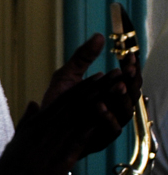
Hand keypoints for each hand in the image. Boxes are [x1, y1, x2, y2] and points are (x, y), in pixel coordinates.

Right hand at [0, 68, 133, 174]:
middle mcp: (44, 131)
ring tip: (115, 89)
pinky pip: (78, 140)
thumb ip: (27, 121)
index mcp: (35, 125)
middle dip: (95, 88)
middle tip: (112, 75)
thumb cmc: (7, 173)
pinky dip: (92, 126)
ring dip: (99, 102)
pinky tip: (104, 117)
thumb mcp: (16, 141)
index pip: (62, 101)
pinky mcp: (58, 162)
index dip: (82, 87)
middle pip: (74, 105)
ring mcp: (51, 145)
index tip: (96, 76)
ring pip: (78, 118)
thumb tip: (33, 104)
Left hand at [40, 27, 140, 151]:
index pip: (128, 80)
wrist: (40, 129)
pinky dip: (107, 117)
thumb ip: (83, 57)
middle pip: (132, 95)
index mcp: (110, 94)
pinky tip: (100, 105)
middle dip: (131, 81)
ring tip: (116, 85)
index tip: (129, 56)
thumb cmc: (56, 102)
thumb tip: (98, 36)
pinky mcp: (101, 139)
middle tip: (127, 69)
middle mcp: (114, 109)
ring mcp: (109, 124)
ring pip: (126, 111)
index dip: (131, 68)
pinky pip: (112, 129)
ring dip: (122, 97)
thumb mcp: (68, 76)